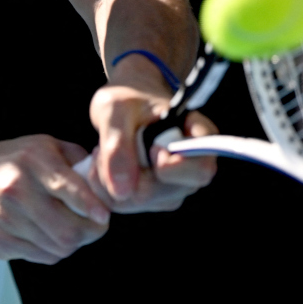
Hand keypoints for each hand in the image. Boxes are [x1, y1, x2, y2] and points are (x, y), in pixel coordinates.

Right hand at [0, 135, 110, 264]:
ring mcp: (3, 217)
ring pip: (57, 247)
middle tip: (93, 225)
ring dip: (70, 242)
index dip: (92, 206)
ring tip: (65, 226)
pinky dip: (50, 250)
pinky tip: (42, 234)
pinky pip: (40, 256)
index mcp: (32, 160)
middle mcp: (16, 188)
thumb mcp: (40, 147)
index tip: (104, 216)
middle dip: (89, 232)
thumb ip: (76, 159)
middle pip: (69, 230)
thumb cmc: (10, 164)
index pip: (70, 188)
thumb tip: (108, 173)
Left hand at [88, 55, 217, 204]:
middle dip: (125, 172)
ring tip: (102, 150)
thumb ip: (118, 146)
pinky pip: (122, 204)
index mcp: (199, 138)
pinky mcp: (151, 198)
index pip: (201, 169)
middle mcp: (192, 169)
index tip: (151, 148)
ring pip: (138, 202)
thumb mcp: (116, 110)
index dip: (173, 167)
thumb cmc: (127, 99)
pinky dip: (103, 186)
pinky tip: (101, 163)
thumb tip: (123, 190)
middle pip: (164, 192)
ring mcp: (173, 187)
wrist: (124, 105)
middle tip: (105, 146)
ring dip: (108, 179)